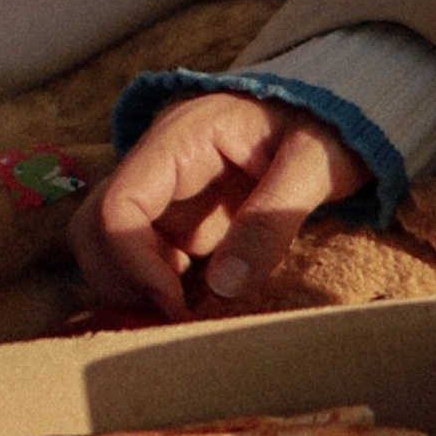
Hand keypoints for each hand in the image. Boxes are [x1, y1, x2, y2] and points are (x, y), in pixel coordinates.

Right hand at [67, 91, 371, 317]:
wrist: (341, 117)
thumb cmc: (328, 127)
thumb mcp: (314, 164)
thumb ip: (272, 218)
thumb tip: (226, 287)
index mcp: (181, 137)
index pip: (119, 206)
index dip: (133, 263)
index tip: (176, 304)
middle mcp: (157, 164)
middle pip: (94, 230)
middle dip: (122, 281)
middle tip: (175, 317)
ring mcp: (165, 193)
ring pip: (110, 249)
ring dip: (135, 289)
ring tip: (187, 315)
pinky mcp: (180, 220)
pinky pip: (146, 259)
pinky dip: (158, 290)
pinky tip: (196, 307)